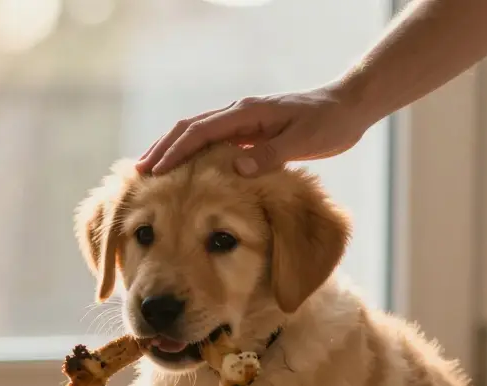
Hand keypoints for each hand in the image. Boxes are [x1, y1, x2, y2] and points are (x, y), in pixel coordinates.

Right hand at [135, 84, 371, 177]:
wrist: (347, 108)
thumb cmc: (329, 124)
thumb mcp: (303, 142)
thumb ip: (270, 156)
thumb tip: (235, 169)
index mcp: (247, 113)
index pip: (200, 132)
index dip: (175, 152)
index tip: (155, 172)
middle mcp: (239, 114)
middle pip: (189, 129)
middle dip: (163, 149)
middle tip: (138, 173)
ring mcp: (242, 122)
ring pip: (197, 135)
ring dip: (173, 151)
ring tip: (151, 173)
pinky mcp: (249, 133)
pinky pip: (212, 144)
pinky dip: (193, 156)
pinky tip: (185, 175)